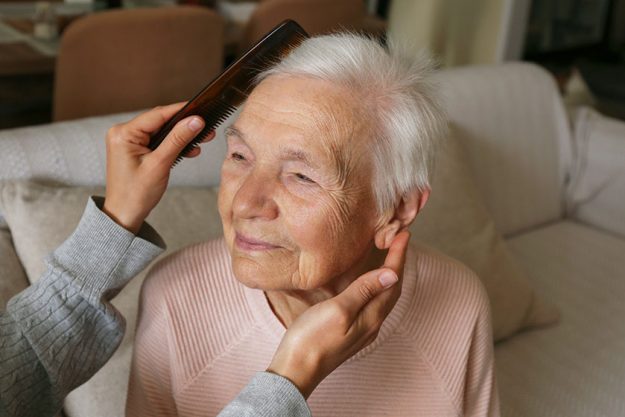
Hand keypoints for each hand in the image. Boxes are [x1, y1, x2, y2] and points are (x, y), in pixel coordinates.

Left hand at [102, 103, 214, 233]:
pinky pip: (157, 141)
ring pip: (161, 131)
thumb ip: (178, 139)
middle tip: (206, 128)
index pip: (158, 114)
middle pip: (160, 121)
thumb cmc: (136, 194)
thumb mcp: (160, 164)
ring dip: (180, 136)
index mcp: (124, 133)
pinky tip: (188, 150)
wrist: (124, 215)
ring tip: (202, 139)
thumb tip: (195, 120)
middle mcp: (123, 133)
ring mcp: (128, 141)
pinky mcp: (134, 150)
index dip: (182, 111)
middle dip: (184, 125)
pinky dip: (172, 145)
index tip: (202, 110)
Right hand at [267, 231, 410, 397]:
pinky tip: (367, 281)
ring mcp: (361, 329)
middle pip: (392, 289)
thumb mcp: (339, 310)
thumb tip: (392, 274)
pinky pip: (371, 303)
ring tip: (388, 254)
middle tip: (399, 238)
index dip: (398, 256)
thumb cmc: (313, 340)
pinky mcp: (349, 331)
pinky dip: (375, 285)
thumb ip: (364, 291)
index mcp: (371, 317)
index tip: (403, 233)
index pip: (392, 281)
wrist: (295, 372)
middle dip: (398, 263)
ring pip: (383, 296)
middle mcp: (371, 323)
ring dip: (388, 274)